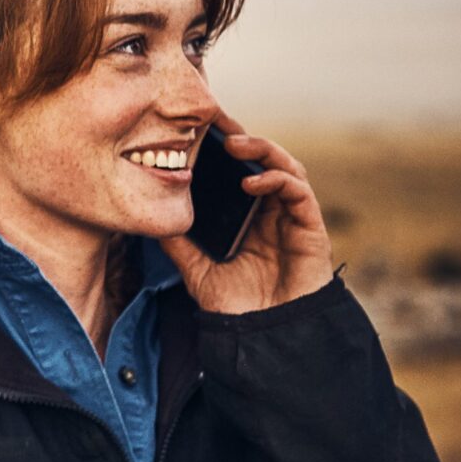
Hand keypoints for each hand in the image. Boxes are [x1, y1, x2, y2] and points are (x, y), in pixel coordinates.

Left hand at [158, 109, 334, 313]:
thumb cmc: (238, 307)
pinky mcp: (310, 229)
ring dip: (262, 149)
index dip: (225, 146)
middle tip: (217, 121)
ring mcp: (293, 218)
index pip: (240, 170)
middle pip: (264, 160)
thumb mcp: (197, 270)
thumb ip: (178, 244)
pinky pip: (299, 192)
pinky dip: (277, 180)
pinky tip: (251, 181)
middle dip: (242, 137)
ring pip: (286, 167)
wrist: (267, 339)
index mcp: (249, 216)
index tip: (200, 128)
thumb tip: (150, 219)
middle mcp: (272, 212)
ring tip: (233, 144)